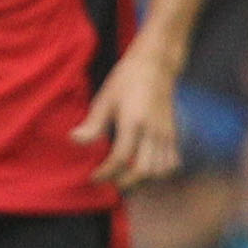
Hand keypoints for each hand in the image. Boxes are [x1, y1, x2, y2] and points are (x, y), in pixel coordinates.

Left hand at [73, 43, 179, 187]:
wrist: (156, 66)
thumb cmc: (125, 81)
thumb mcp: (104, 99)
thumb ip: (93, 125)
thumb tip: (73, 141)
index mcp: (134, 122)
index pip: (120, 158)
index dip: (105, 172)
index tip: (93, 177)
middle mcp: (154, 131)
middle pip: (143, 170)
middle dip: (124, 181)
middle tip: (108, 180)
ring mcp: (167, 133)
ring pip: (161, 170)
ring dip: (142, 180)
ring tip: (124, 177)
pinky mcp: (174, 133)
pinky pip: (172, 161)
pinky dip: (159, 171)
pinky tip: (143, 169)